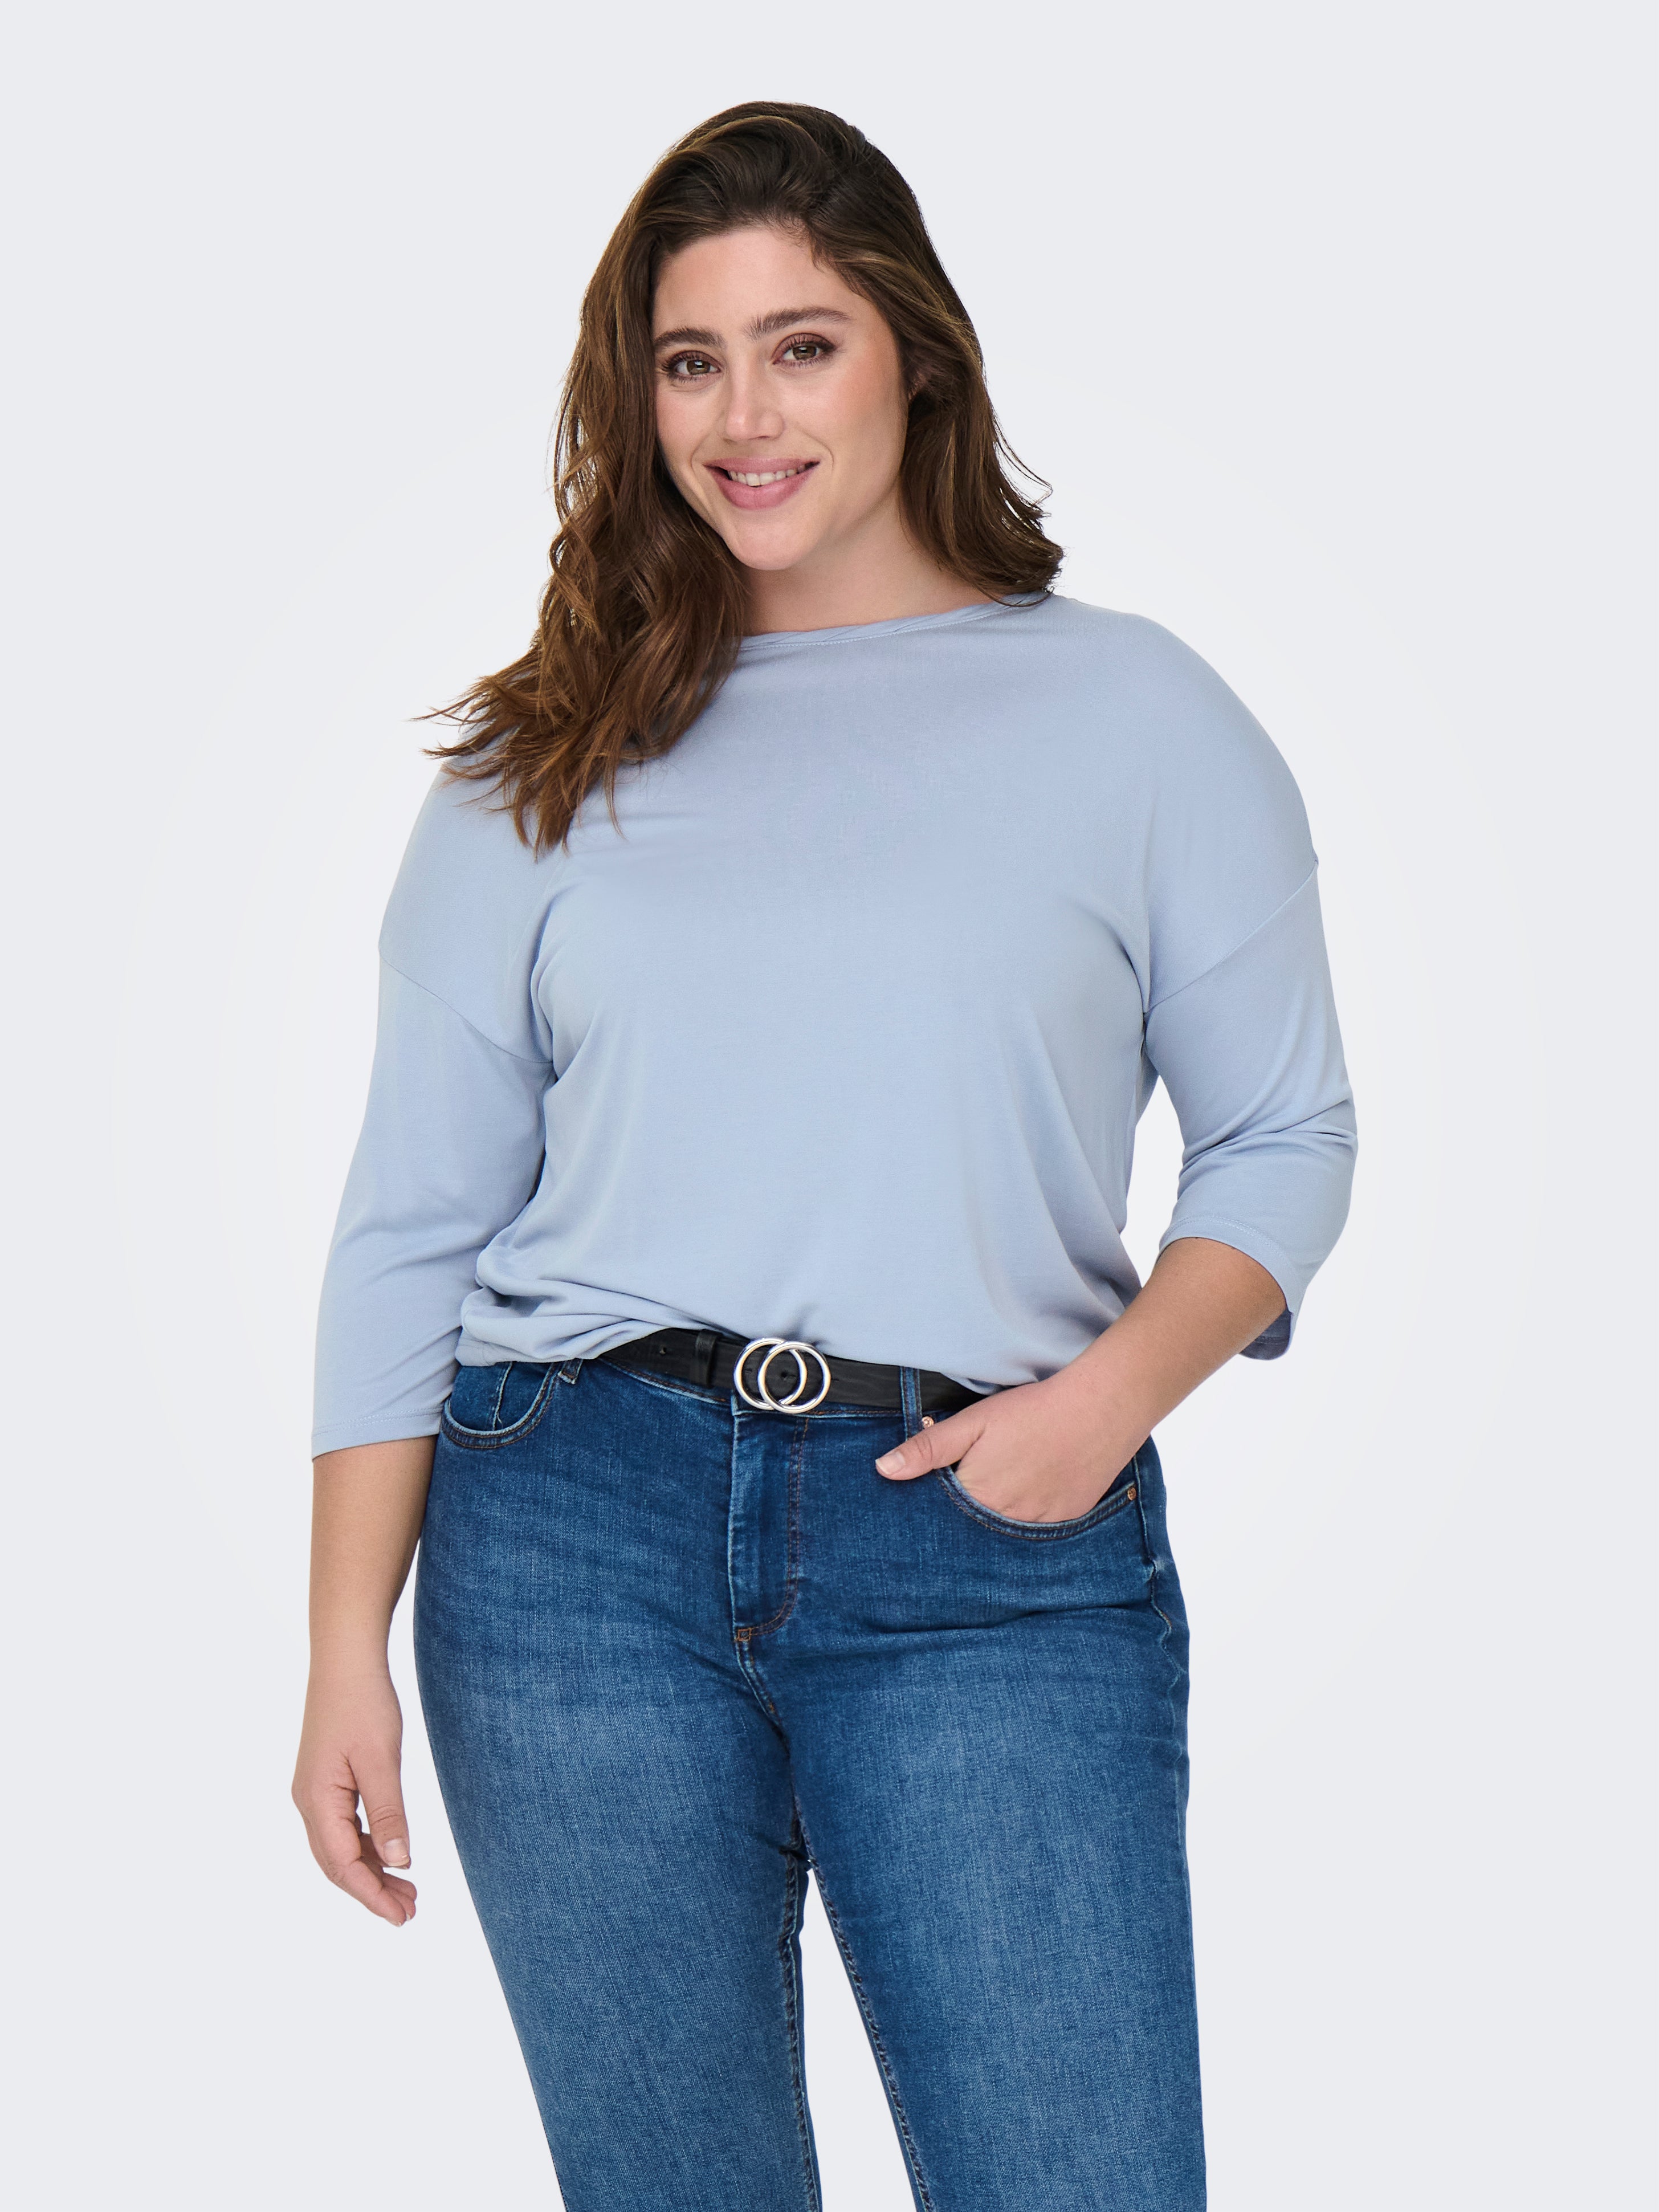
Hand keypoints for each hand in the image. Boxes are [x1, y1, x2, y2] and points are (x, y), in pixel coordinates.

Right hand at [292, 1663, 416, 1926]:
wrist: (346, 1659)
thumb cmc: (363, 1704)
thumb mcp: (381, 1761)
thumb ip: (389, 1813)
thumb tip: (401, 1864)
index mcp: (317, 1801)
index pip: (343, 1865)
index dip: (371, 1896)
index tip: (401, 1918)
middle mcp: (309, 1801)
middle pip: (338, 1863)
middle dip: (372, 1890)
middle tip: (410, 1911)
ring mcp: (316, 1791)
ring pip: (342, 1846)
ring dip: (372, 1870)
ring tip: (408, 1890)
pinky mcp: (327, 1779)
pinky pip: (345, 1825)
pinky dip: (369, 1845)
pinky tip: (393, 1853)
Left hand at [874, 1371, 1142, 1523]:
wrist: (1098, 1409)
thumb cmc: (1031, 1411)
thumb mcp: (972, 1423)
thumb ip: (928, 1450)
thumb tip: (884, 1470)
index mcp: (977, 1496)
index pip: (943, 1515)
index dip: (936, 1504)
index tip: (932, 1495)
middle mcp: (1006, 1520)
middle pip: (973, 1527)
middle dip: (965, 1514)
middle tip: (979, 1481)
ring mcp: (1039, 1523)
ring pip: (1005, 1531)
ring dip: (997, 1517)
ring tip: (1004, 1486)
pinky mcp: (1066, 1520)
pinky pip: (1037, 1529)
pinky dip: (1028, 1515)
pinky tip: (1032, 1490)